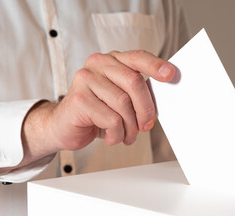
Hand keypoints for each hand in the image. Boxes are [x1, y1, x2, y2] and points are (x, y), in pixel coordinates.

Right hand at [46, 50, 174, 151]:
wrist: (63, 126)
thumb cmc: (95, 113)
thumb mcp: (118, 100)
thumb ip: (135, 94)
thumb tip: (157, 103)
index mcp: (110, 61)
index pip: (138, 57)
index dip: (156, 66)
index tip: (171, 75)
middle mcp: (97, 65)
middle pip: (134, 82)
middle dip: (146, 109)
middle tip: (147, 125)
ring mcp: (86, 79)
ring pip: (124, 103)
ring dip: (131, 127)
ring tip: (127, 136)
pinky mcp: (79, 99)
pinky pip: (111, 119)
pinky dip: (117, 134)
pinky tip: (112, 137)